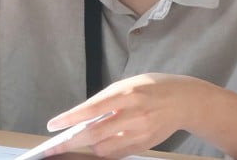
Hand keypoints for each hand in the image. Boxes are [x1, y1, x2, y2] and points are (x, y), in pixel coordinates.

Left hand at [43, 74, 196, 158]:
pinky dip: (104, 150)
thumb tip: (82, 117)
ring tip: (83, 139)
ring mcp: (140, 132)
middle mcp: (133, 114)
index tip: (53, 125)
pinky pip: (118, 154)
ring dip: (89, 146)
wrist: (183, 100)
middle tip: (53, 146)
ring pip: (104, 148)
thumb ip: (106, 100)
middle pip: (95, 134)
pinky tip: (100, 144)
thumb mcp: (127, 84)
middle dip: (70, 142)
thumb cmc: (151, 87)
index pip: (92, 109)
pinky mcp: (145, 145)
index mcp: (126, 94)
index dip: (70, 118)